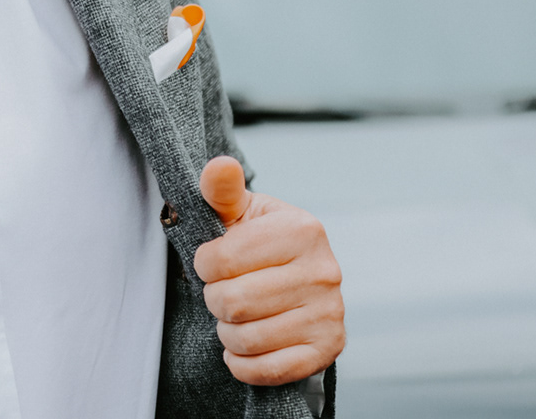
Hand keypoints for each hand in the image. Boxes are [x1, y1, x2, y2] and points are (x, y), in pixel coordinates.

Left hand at [192, 155, 344, 386]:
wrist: (294, 279)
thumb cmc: (257, 243)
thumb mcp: (239, 212)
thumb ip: (221, 189)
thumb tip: (219, 165)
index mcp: (302, 229)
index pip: (220, 260)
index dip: (204, 265)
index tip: (213, 262)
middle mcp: (325, 270)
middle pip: (232, 302)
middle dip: (214, 300)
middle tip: (224, 293)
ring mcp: (331, 312)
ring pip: (247, 338)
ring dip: (227, 332)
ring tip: (236, 317)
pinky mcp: (329, 349)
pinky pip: (269, 370)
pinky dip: (243, 364)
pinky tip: (244, 346)